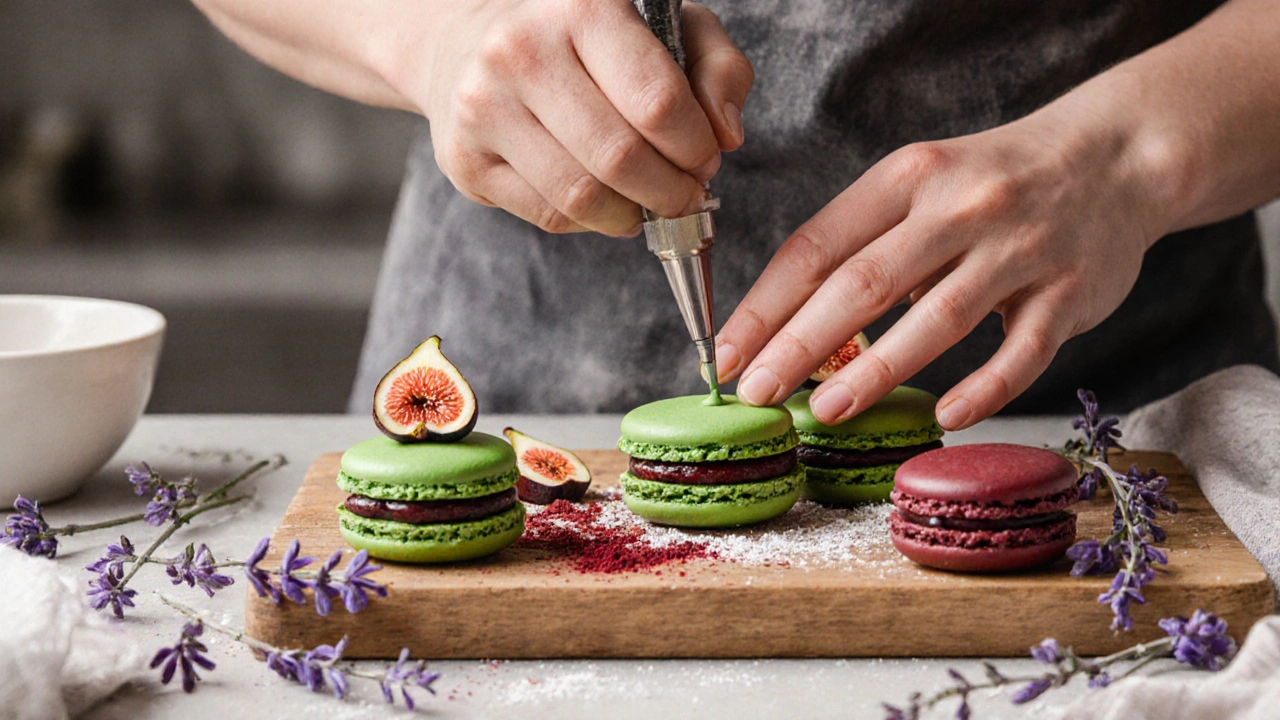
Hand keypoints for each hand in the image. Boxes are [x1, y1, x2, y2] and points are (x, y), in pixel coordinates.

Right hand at [398, 0, 751, 235]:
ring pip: (582, 197)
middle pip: (620, 158)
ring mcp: (484, 108)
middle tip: (685, 194)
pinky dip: (592, 221)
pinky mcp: (465, 161)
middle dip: (670, 191)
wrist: (467, 43)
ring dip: (633, 215)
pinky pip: (548, 216)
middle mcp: (521, 52)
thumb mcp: (666, 26)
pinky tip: (605, 203)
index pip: (656, 102)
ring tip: (648, 204)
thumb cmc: (584, 38)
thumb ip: (717, 69)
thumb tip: (726, 134)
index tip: (705, 158)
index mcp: (581, 7)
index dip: (695, 146)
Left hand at [715, 108, 1171, 429]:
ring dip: (875, 371)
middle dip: (799, 343)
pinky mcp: (1071, 291)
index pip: (818, 244)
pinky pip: (1022, 352)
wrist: (1117, 155)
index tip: (727, 354)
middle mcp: (960, 206)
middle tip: (756, 393)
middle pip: (864, 281)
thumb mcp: (921, 183)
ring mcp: (1020, 248)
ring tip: (826, 413)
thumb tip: (786, 328)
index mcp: (907, 176)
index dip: (765, 305)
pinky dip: (984, 389)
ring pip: (937, 318)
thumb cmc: (993, 181)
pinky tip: (943, 417)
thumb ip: (864, 243)